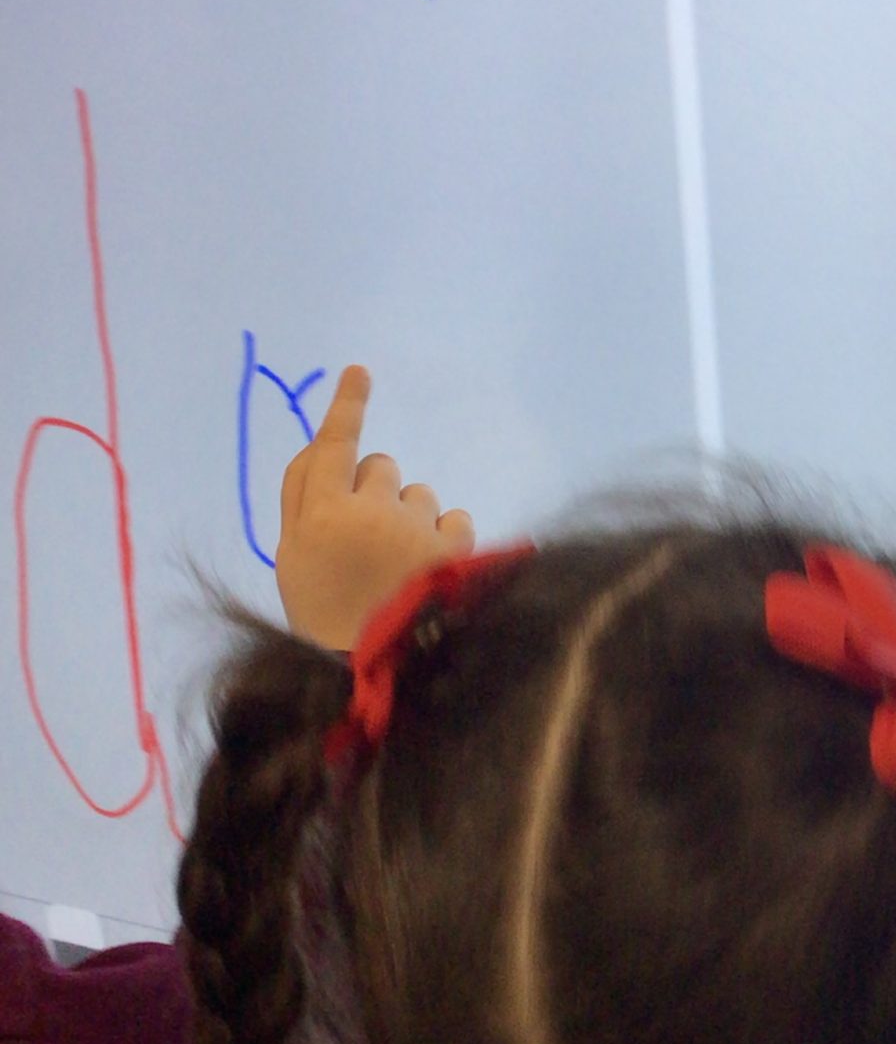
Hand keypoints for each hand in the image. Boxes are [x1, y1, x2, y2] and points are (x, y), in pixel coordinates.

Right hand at [275, 367, 474, 649]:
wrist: (385, 670)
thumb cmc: (328, 627)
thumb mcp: (294, 573)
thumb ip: (304, 512)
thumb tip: (325, 457)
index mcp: (315, 519)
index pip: (329, 447)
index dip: (346, 408)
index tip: (360, 373)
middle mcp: (363, 511)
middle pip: (376, 466)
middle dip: (376, 492)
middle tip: (371, 538)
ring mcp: (411, 527)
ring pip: (417, 492)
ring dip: (412, 517)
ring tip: (403, 566)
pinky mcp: (451, 547)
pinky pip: (454, 517)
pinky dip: (446, 537)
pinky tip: (435, 568)